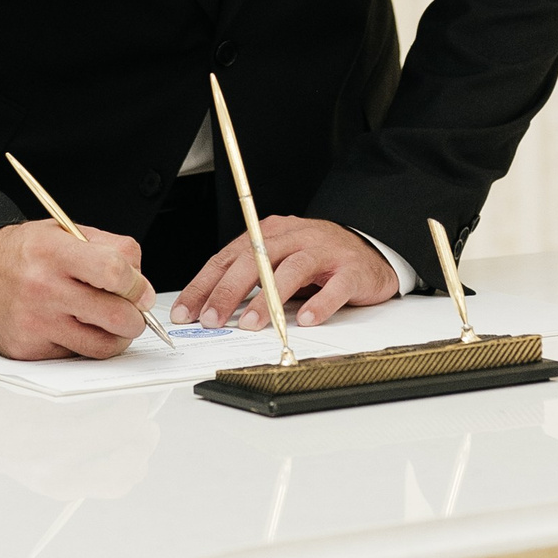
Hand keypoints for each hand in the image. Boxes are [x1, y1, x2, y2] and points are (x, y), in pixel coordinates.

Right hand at [0, 219, 155, 361]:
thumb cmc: (22, 251)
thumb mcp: (63, 231)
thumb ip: (108, 247)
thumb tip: (141, 282)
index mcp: (54, 252)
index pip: (114, 272)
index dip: (138, 285)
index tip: (141, 291)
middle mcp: (43, 288)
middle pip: (116, 316)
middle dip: (136, 319)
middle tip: (134, 314)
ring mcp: (34, 322)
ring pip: (101, 345)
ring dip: (117, 338)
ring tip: (112, 325)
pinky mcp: (26, 349)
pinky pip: (74, 356)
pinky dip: (83, 345)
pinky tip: (74, 329)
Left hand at [172, 215, 397, 330]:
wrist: (370, 251)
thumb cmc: (318, 260)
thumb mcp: (278, 263)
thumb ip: (251, 279)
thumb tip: (213, 308)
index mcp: (270, 234)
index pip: (228, 257)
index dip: (204, 285)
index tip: (186, 311)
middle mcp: (295, 237)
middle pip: (254, 260)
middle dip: (228, 292)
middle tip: (211, 319)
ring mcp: (324, 251)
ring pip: (291, 270)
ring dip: (268, 299)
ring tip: (251, 323)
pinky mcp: (352, 269)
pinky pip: (335, 286)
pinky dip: (320, 303)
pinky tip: (306, 320)